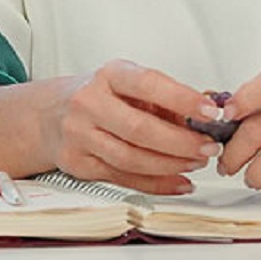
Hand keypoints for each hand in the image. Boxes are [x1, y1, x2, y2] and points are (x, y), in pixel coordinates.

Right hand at [42, 60, 223, 194]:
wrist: (50, 114)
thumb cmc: (99, 96)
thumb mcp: (128, 84)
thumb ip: (166, 97)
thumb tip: (209, 111)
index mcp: (109, 75)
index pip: (148, 84)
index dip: (182, 99)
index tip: (210, 111)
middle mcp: (89, 103)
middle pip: (140, 129)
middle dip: (181, 142)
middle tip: (208, 147)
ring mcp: (80, 135)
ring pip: (132, 159)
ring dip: (171, 165)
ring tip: (196, 161)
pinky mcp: (79, 164)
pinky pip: (124, 179)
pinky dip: (156, 184)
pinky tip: (178, 180)